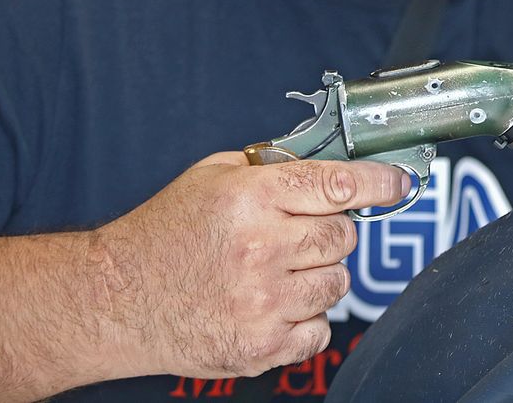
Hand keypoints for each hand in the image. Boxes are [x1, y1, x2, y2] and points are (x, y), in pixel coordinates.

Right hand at [92, 152, 410, 378]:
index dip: (379, 182)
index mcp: (250, 199)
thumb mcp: (212, 178)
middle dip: (330, 233)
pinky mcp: (260, 346)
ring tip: (274, 273)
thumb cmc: (163, 235)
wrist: (113, 301)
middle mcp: (260, 249)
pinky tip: (271, 306)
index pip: (338, 184)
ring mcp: (262, 302)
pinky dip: (305, 319)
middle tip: (296, 237)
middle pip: (344, 236)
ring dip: (318, 276)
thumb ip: (272, 169)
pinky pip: (320, 329)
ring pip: (338, 282)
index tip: (399, 183)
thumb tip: (331, 167)